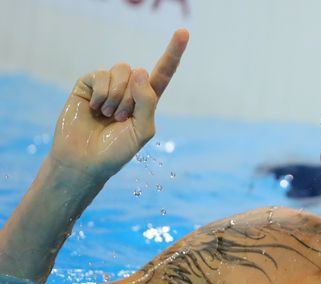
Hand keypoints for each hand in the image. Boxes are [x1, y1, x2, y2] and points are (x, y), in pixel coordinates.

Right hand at [50, 28, 188, 181]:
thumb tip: (140, 70)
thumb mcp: (142, 131)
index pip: (163, 73)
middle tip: (119, 119)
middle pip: (138, 72)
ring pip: (121, 70)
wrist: (85, 160)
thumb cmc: (116, 150)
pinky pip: (100, 75)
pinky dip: (101, 94)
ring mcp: (107, 85)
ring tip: (107, 115)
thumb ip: (147, 102)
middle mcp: (129, 89)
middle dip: (130, 99)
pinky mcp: (88, 84)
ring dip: (116, 96)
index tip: (183, 32)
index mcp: (146, 101)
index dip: (173, 53)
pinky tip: (94, 108)